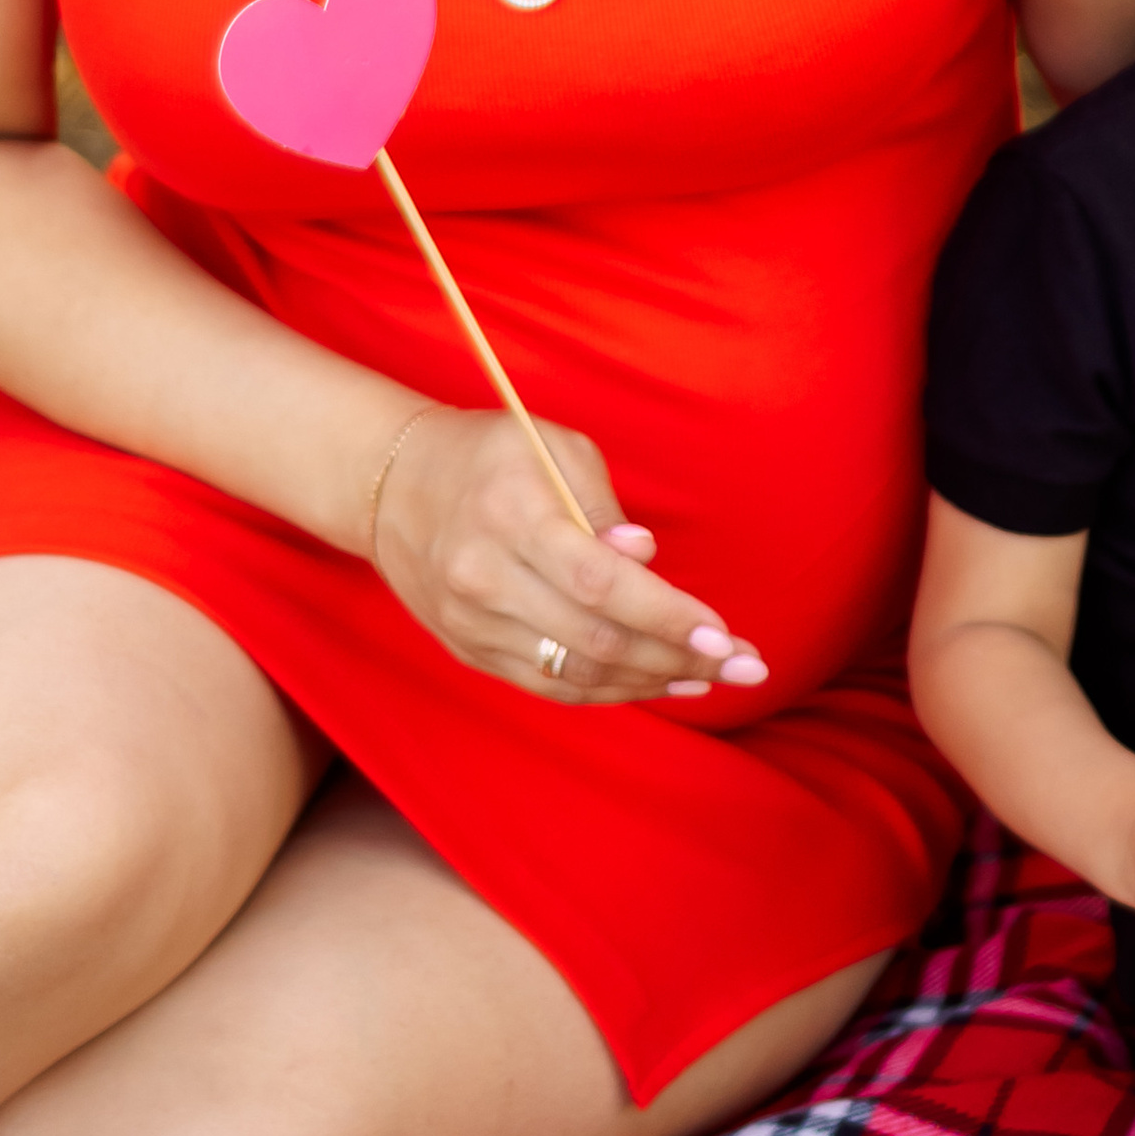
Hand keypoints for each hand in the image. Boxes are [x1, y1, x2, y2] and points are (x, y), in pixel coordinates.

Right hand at [368, 403, 769, 706]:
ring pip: (575, 674)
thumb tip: (646, 561)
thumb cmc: (489, 454)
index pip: (600, 583)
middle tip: (744, 666)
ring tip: (709, 676)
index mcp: (512, 516)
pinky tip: (654, 682)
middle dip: (679, 658)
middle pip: (595, 639)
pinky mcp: (467, 651)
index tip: (726, 636)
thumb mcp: (551, 444)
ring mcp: (472, 624)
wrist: (390, 484)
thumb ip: (601, 505)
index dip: (668, 616)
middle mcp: (485, 578)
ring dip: (651, 682)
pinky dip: (606, 691)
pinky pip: (547, 685)